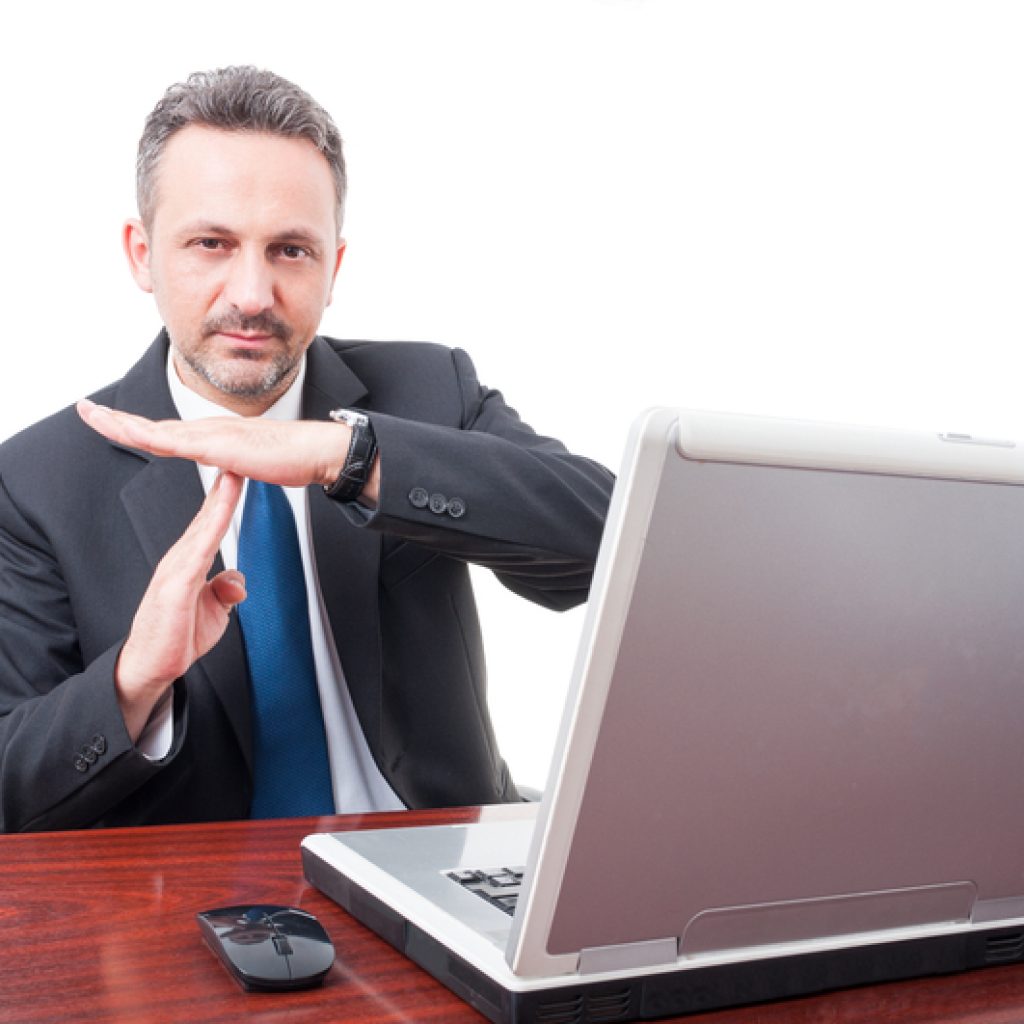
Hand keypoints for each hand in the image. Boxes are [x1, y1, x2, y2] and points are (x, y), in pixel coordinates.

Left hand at [76, 399, 379, 501]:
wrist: (317, 451)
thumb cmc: (293, 458)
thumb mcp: (253, 463)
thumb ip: (235, 465)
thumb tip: (230, 470)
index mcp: (213, 435)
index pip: (165, 432)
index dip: (135, 426)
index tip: (109, 419)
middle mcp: (208, 429)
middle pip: (151, 425)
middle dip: (114, 418)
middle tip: (85, 408)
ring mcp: (213, 435)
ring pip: (156, 429)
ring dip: (122, 423)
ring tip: (93, 415)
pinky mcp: (221, 445)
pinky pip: (177, 442)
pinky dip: (149, 436)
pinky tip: (130, 433)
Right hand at [116, 471, 245, 741]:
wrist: (152, 666)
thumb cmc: (177, 636)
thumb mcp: (213, 611)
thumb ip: (225, 591)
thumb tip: (238, 581)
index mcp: (188, 562)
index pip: (210, 523)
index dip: (224, 497)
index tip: (238, 473)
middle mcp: (179, 560)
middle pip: (206, 517)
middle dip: (223, 488)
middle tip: (238, 458)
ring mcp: (174, 572)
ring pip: (201, 530)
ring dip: (217, 503)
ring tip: (232, 477)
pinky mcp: (173, 589)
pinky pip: (195, 556)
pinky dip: (207, 535)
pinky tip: (217, 519)